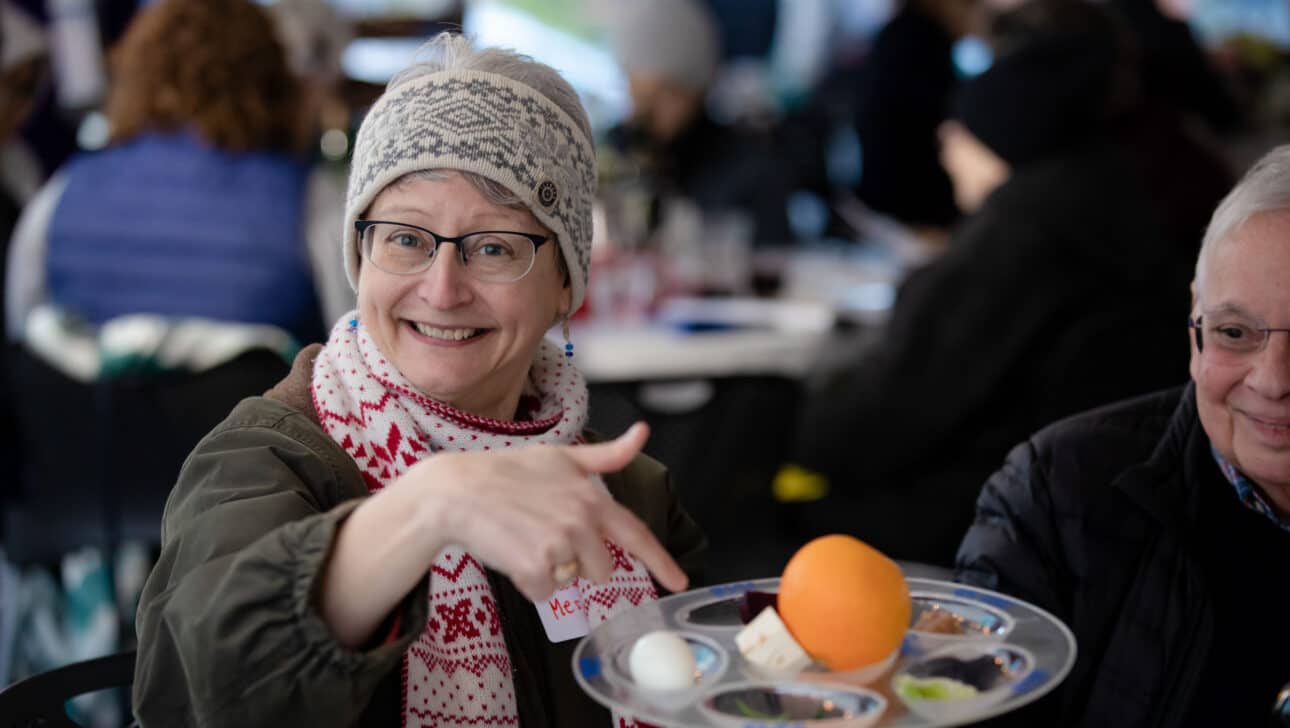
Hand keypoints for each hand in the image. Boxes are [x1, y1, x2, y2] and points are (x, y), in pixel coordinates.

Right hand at [409, 422, 688, 601]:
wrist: (457, 491)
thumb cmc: (506, 472)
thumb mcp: (560, 457)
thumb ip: (606, 454)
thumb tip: (643, 432)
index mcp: (591, 497)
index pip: (636, 534)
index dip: (661, 561)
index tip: (679, 582)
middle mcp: (582, 521)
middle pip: (600, 569)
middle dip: (577, 562)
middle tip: (544, 535)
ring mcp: (560, 545)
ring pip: (569, 581)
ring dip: (550, 570)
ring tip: (524, 540)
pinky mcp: (536, 567)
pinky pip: (543, 593)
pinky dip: (527, 582)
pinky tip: (511, 554)